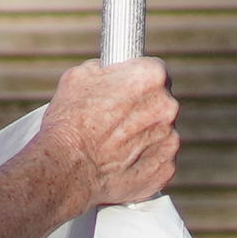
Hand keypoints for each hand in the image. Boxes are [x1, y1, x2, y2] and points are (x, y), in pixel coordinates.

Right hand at [38, 57, 179, 208]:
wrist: (66, 167)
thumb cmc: (70, 121)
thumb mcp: (79, 76)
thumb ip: (105, 69)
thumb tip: (107, 71)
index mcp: (151, 77)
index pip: (156, 72)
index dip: (139, 81)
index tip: (128, 90)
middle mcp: (168, 107)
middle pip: (161, 104)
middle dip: (143, 110)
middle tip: (117, 120)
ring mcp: (170, 140)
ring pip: (161, 133)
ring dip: (145, 136)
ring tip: (116, 145)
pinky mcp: (166, 168)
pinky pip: (159, 161)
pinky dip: (144, 162)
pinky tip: (122, 163)